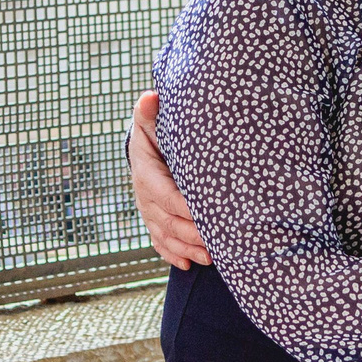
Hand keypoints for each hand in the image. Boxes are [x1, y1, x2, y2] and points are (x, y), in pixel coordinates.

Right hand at [128, 91, 208, 268]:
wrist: (144, 146)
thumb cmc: (155, 131)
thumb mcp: (151, 121)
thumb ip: (150, 112)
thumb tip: (150, 97)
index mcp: (146, 173)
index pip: (165, 194)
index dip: (184, 207)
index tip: (206, 214)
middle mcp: (144, 196)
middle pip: (168, 221)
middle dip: (192, 235)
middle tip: (218, 244)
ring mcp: (148, 212)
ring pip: (166, 236)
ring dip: (187, 249)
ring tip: (211, 257)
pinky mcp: (154, 221)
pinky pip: (160, 243)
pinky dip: (173, 255)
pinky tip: (190, 265)